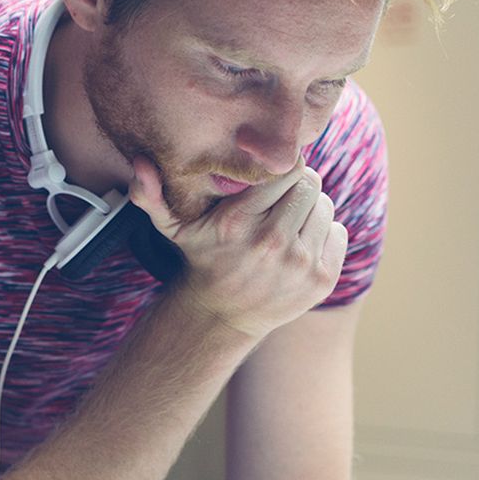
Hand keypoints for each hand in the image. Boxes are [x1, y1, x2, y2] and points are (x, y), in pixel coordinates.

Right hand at [128, 157, 347, 339]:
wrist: (223, 316)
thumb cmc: (203, 259)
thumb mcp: (172, 228)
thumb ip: (151, 195)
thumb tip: (139, 163)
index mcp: (238, 222)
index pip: (285, 169)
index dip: (282, 167)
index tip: (273, 175)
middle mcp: (271, 242)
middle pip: (310, 183)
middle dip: (298, 184)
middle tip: (283, 196)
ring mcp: (299, 263)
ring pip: (325, 206)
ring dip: (311, 208)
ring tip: (289, 220)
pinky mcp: (320, 280)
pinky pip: (338, 232)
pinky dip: (325, 233)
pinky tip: (301, 242)